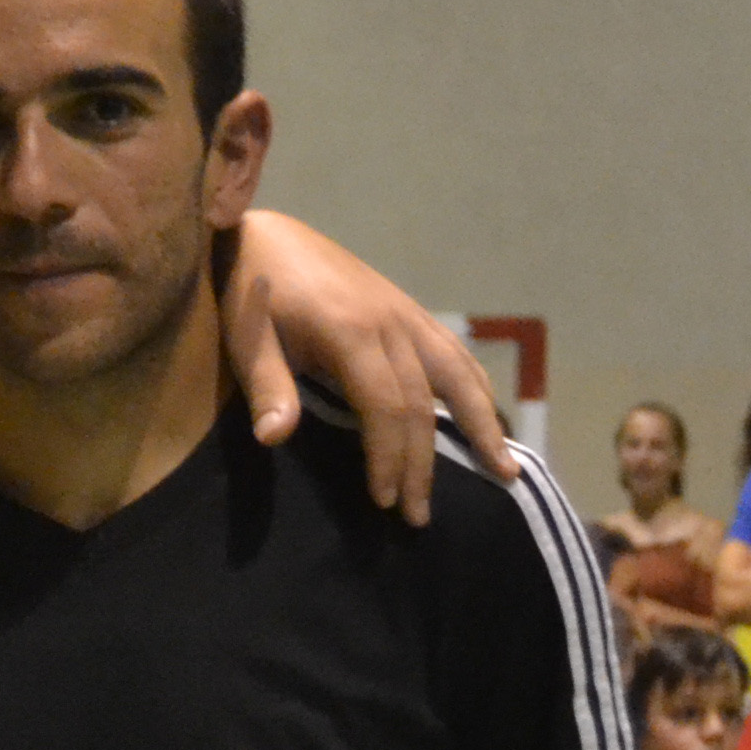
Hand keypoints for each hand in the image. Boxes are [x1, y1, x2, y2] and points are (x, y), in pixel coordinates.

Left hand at [217, 210, 514, 522]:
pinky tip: (489, 420)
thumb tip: (275, 438)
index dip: (390, 457)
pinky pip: (454, 354)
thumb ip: (267, 387)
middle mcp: (393, 323)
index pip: (387, 407)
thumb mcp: (246, 339)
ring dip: (482, 425)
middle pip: (423, 402)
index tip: (385, 502)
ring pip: (458, 374)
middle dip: (424, 463)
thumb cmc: (248, 290)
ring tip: (504, 472)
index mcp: (353, 332)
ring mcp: (406, 314)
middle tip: (419, 516)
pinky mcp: (408, 311)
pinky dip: (476, 389)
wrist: (263, 233)